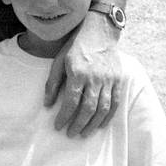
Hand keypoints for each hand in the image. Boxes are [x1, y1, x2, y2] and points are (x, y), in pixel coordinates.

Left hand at [44, 10, 119, 135]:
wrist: (99, 32)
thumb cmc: (75, 46)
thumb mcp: (58, 61)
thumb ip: (53, 83)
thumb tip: (47, 105)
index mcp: (78, 73)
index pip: (71, 101)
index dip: (64, 117)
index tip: (58, 126)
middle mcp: (95, 78)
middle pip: (88, 109)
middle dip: (78, 125)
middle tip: (70, 134)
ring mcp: (109, 79)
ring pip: (103, 109)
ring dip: (93, 124)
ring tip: (84, 133)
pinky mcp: (118, 80)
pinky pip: (115, 103)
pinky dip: (108, 116)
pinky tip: (101, 124)